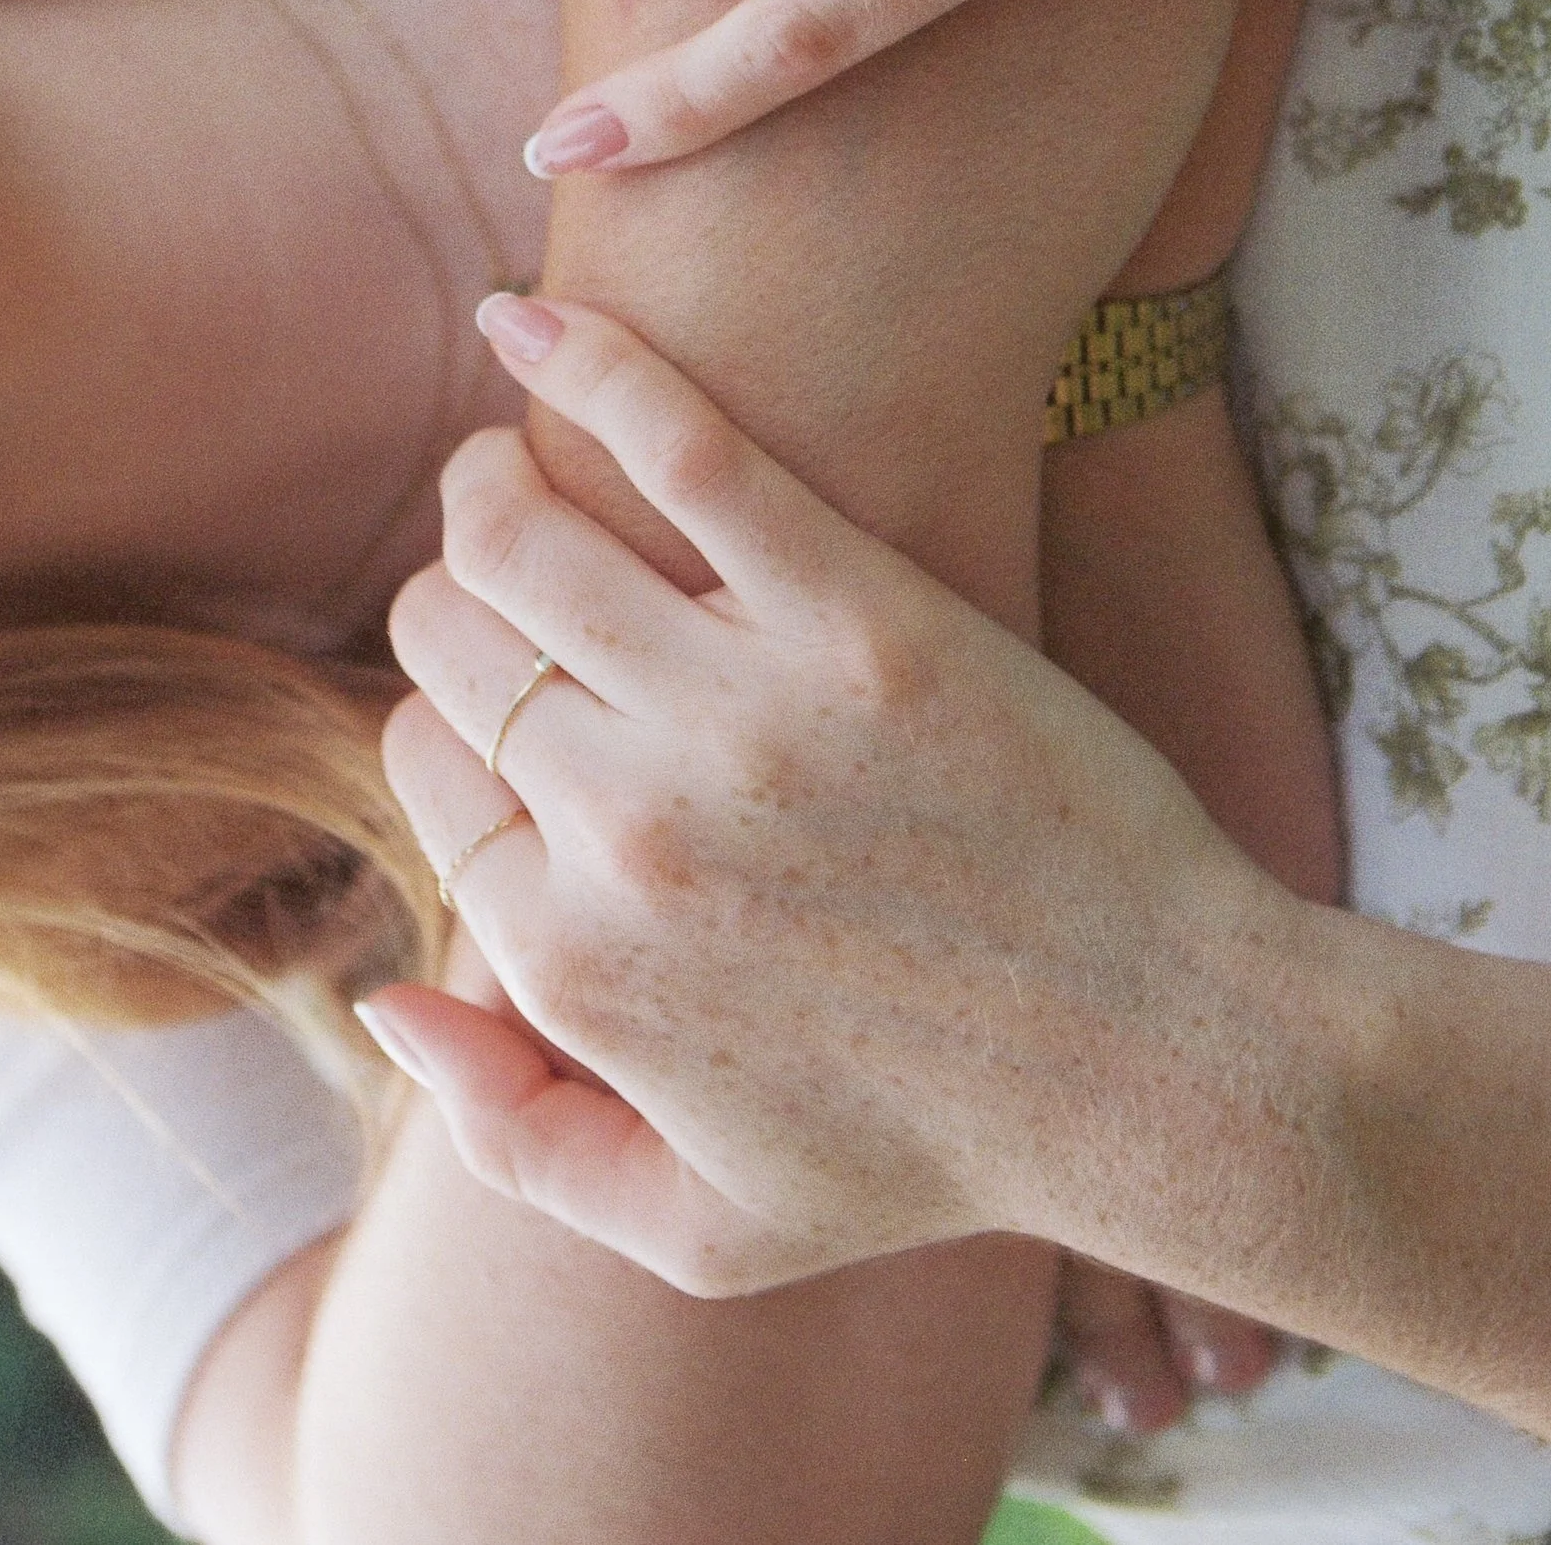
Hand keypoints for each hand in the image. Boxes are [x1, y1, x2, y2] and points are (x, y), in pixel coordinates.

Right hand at [372, 295, 1280, 1300]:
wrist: (1165, 1063)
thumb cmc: (938, 1149)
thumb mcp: (702, 1229)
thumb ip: (512, 1136)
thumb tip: (384, 1004)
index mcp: (578, 963)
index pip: (427, 765)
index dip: (453, 721)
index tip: (513, 702)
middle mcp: (630, 829)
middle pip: (452, 634)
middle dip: (455, 592)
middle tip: (514, 571)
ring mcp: (742, 711)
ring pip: (521, 530)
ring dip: (494, 476)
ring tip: (527, 459)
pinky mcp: (856, 611)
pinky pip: (678, 446)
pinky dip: (587, 363)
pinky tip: (531, 321)